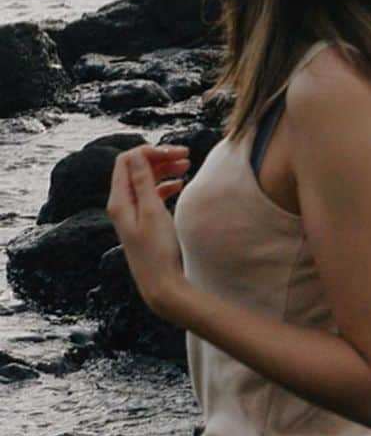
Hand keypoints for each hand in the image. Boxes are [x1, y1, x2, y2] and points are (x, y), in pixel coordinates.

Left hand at [106, 144, 190, 321]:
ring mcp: (132, 213)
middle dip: (160, 158)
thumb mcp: (152, 211)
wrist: (161, 284)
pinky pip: (152, 194)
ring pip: (146, 180)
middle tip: (186, 156)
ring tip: (187, 166)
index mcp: (119, 200)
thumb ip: (143, 181)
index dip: (150, 151)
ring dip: (165, 170)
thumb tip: (136, 154)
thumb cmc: (157, 250)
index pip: (127, 160)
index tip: (176, 152)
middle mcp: (122, 204)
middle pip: (136, 168)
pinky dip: (166, 185)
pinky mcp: (143, 221)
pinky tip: (180, 185)